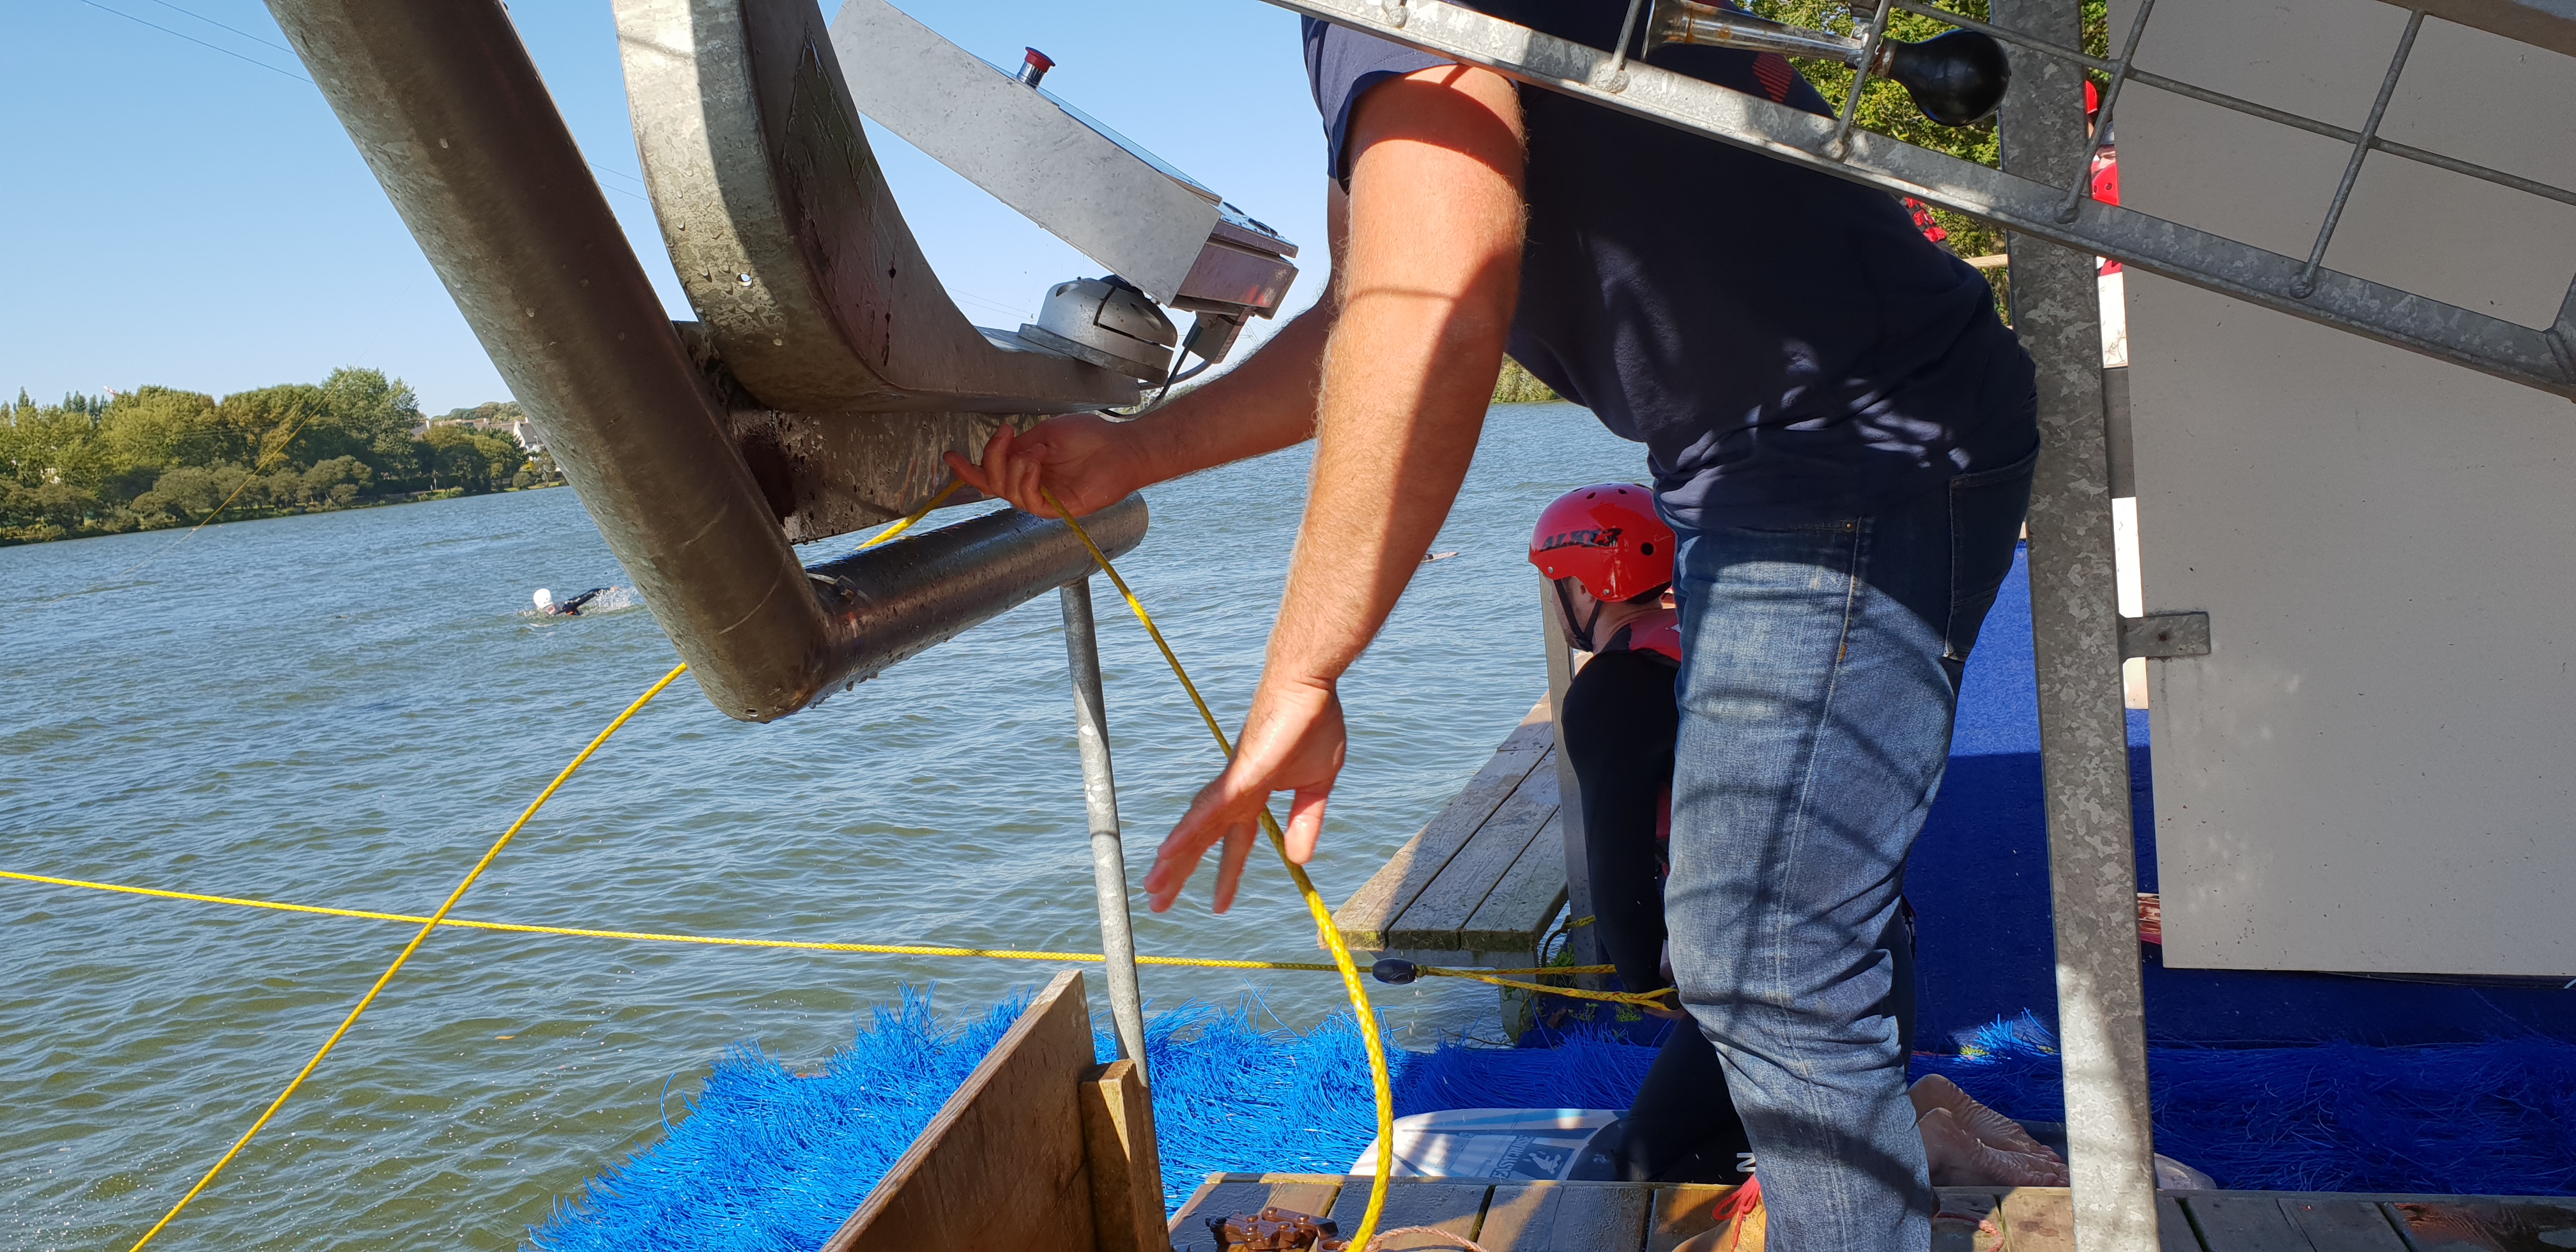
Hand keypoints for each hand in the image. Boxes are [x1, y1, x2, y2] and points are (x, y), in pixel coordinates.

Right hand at [944, 414, 1139, 517]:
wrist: (1121, 447)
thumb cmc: (1091, 437)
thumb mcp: (1046, 433)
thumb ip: (1020, 445)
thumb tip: (1002, 452)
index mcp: (1026, 467)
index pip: (990, 474)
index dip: (968, 469)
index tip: (949, 456)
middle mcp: (1031, 485)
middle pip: (992, 483)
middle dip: (990, 458)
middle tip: (1005, 435)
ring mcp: (1043, 499)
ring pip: (1006, 492)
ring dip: (1012, 467)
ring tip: (1033, 452)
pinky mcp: (1057, 509)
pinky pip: (1028, 500)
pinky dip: (1026, 479)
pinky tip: (1036, 464)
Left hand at [1144, 678, 1346, 912]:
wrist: (1310, 686)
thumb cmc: (1313, 724)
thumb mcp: (1317, 787)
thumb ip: (1306, 821)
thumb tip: (1299, 860)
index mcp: (1255, 796)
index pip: (1236, 843)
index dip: (1226, 874)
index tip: (1218, 905)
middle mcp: (1236, 792)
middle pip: (1203, 839)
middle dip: (1180, 872)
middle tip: (1157, 903)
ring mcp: (1235, 782)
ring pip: (1197, 827)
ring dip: (1175, 859)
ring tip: (1153, 888)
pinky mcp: (1240, 772)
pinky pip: (1210, 807)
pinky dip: (1188, 830)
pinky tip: (1168, 850)